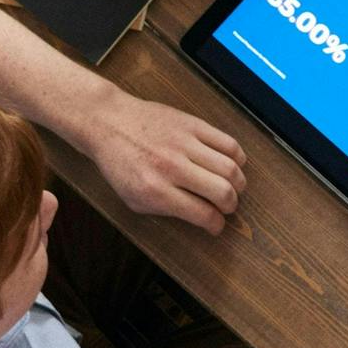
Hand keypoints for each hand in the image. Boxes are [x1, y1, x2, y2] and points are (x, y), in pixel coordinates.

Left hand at [80, 92, 244, 231]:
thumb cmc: (119, 163)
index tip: (217, 225)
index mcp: (155, 191)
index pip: (202, 214)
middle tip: (227, 206)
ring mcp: (184, 143)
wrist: (109, 123)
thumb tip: (200, 217)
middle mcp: (172, 167)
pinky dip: (238, 157)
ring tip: (233, 187)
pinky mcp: (193, 124)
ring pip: (230, 168)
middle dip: (231, 205)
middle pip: (223, 192)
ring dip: (238, 183)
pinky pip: (228, 143)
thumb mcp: (133, 198)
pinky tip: (232, 164)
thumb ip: (166, 210)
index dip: (216, 224)